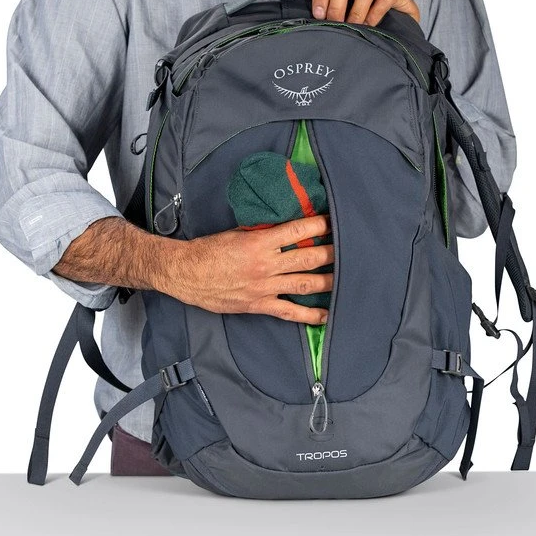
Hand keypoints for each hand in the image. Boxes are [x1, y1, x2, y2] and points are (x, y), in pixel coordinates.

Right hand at [158, 214, 332, 324]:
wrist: (186, 274)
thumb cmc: (209, 250)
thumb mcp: (236, 233)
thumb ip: (262, 232)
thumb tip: (285, 227)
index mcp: (260, 243)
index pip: (297, 231)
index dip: (318, 225)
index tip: (332, 220)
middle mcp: (266, 265)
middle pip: (308, 258)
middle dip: (331, 252)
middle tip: (350, 247)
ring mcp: (264, 287)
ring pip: (305, 284)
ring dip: (328, 280)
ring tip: (346, 275)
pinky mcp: (259, 304)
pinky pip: (290, 311)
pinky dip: (310, 315)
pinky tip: (326, 314)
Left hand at [312, 0, 419, 25]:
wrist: (397, 24)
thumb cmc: (365, 19)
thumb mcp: (344, 15)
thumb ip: (330, 13)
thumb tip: (314, 22)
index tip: (319, 17)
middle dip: (337, 6)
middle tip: (336, 25)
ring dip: (357, 11)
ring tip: (354, 27)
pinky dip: (376, 12)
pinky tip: (370, 25)